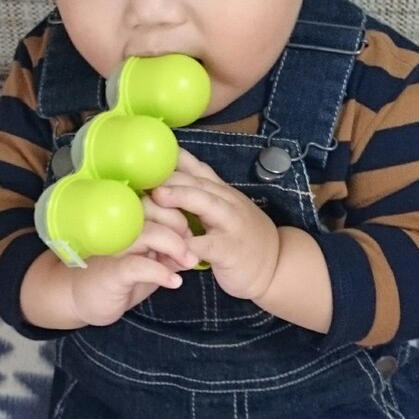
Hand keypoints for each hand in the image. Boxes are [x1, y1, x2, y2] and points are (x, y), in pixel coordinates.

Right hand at [64, 215, 197, 326]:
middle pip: (154, 208)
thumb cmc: (117, 275)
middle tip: (193, 246)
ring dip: (175, 247)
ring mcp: (114, 246)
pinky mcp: (112, 271)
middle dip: (180, 225)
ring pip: (149, 233)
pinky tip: (175, 282)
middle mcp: (120, 225)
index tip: (193, 229)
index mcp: (128, 217)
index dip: (180, 208)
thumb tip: (196, 246)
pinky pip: (140, 266)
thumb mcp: (149, 261)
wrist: (79, 297)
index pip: (157, 197)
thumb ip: (170, 251)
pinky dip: (161, 273)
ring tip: (188, 262)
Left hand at [149, 149, 280, 300]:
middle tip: (142, 172)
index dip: (172, 158)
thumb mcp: (222, 211)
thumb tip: (165, 181)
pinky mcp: (231, 250)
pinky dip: (190, 246)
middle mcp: (227, 202)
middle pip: (198, 180)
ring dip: (182, 197)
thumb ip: (199, 196)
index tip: (145, 152)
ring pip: (206, 204)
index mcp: (221, 192)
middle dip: (170, 175)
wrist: (276, 266)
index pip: (196, 168)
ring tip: (158, 196)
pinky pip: (209, 245)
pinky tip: (171, 246)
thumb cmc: (240, 238)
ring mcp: (231, 224)